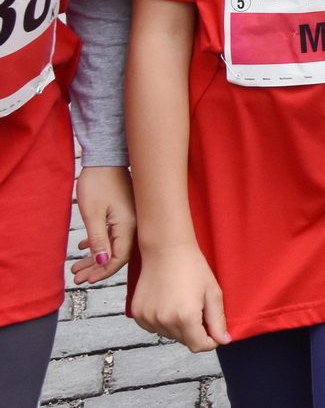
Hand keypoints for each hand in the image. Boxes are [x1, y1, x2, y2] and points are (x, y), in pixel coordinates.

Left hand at [71, 165, 133, 284]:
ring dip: (95, 257)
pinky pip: (113, 234)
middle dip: (96, 268)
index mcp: (128, 225)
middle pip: (116, 254)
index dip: (102, 271)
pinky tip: (85, 246)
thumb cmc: (98, 183)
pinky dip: (99, 243)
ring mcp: (130, 217)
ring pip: (113, 245)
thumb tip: (102, 262)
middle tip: (77, 278)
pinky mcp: (125, 212)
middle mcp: (134, 223)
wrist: (106, 158)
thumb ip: (99, 239)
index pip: (118, 257)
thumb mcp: (93, 214)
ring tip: (76, 267)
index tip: (86, 280)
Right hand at [130, 242, 229, 350]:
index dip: (210, 341)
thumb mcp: (213, 292)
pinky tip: (169, 303)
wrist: (166, 250)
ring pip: (169, 335)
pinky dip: (164, 321)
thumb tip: (223, 341)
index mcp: (185, 317)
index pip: (199, 346)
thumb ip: (218, 320)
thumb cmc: (193, 267)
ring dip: (179, 326)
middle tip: (199, 309)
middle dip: (196, 331)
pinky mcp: (137, 314)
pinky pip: (154, 327)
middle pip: (185, 341)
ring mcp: (147, 318)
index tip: (215, 331)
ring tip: (183, 302)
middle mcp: (164, 321)